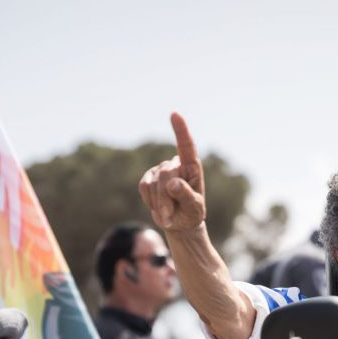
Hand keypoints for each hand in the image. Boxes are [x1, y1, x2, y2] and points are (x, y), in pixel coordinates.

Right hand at [138, 112, 205, 233]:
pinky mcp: (149, 178)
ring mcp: (161, 170)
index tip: (175, 114)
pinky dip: (149, 200)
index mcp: (192, 168)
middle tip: (169, 217)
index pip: (186, 146)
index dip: (181, 130)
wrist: (179, 223)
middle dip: (165, 198)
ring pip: (153, 183)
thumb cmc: (191, 214)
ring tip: (168, 215)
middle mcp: (176, 165)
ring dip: (159, 203)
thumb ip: (186, 195)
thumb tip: (173, 183)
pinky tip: (158, 206)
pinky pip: (143, 186)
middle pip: (166, 174)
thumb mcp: (194, 209)